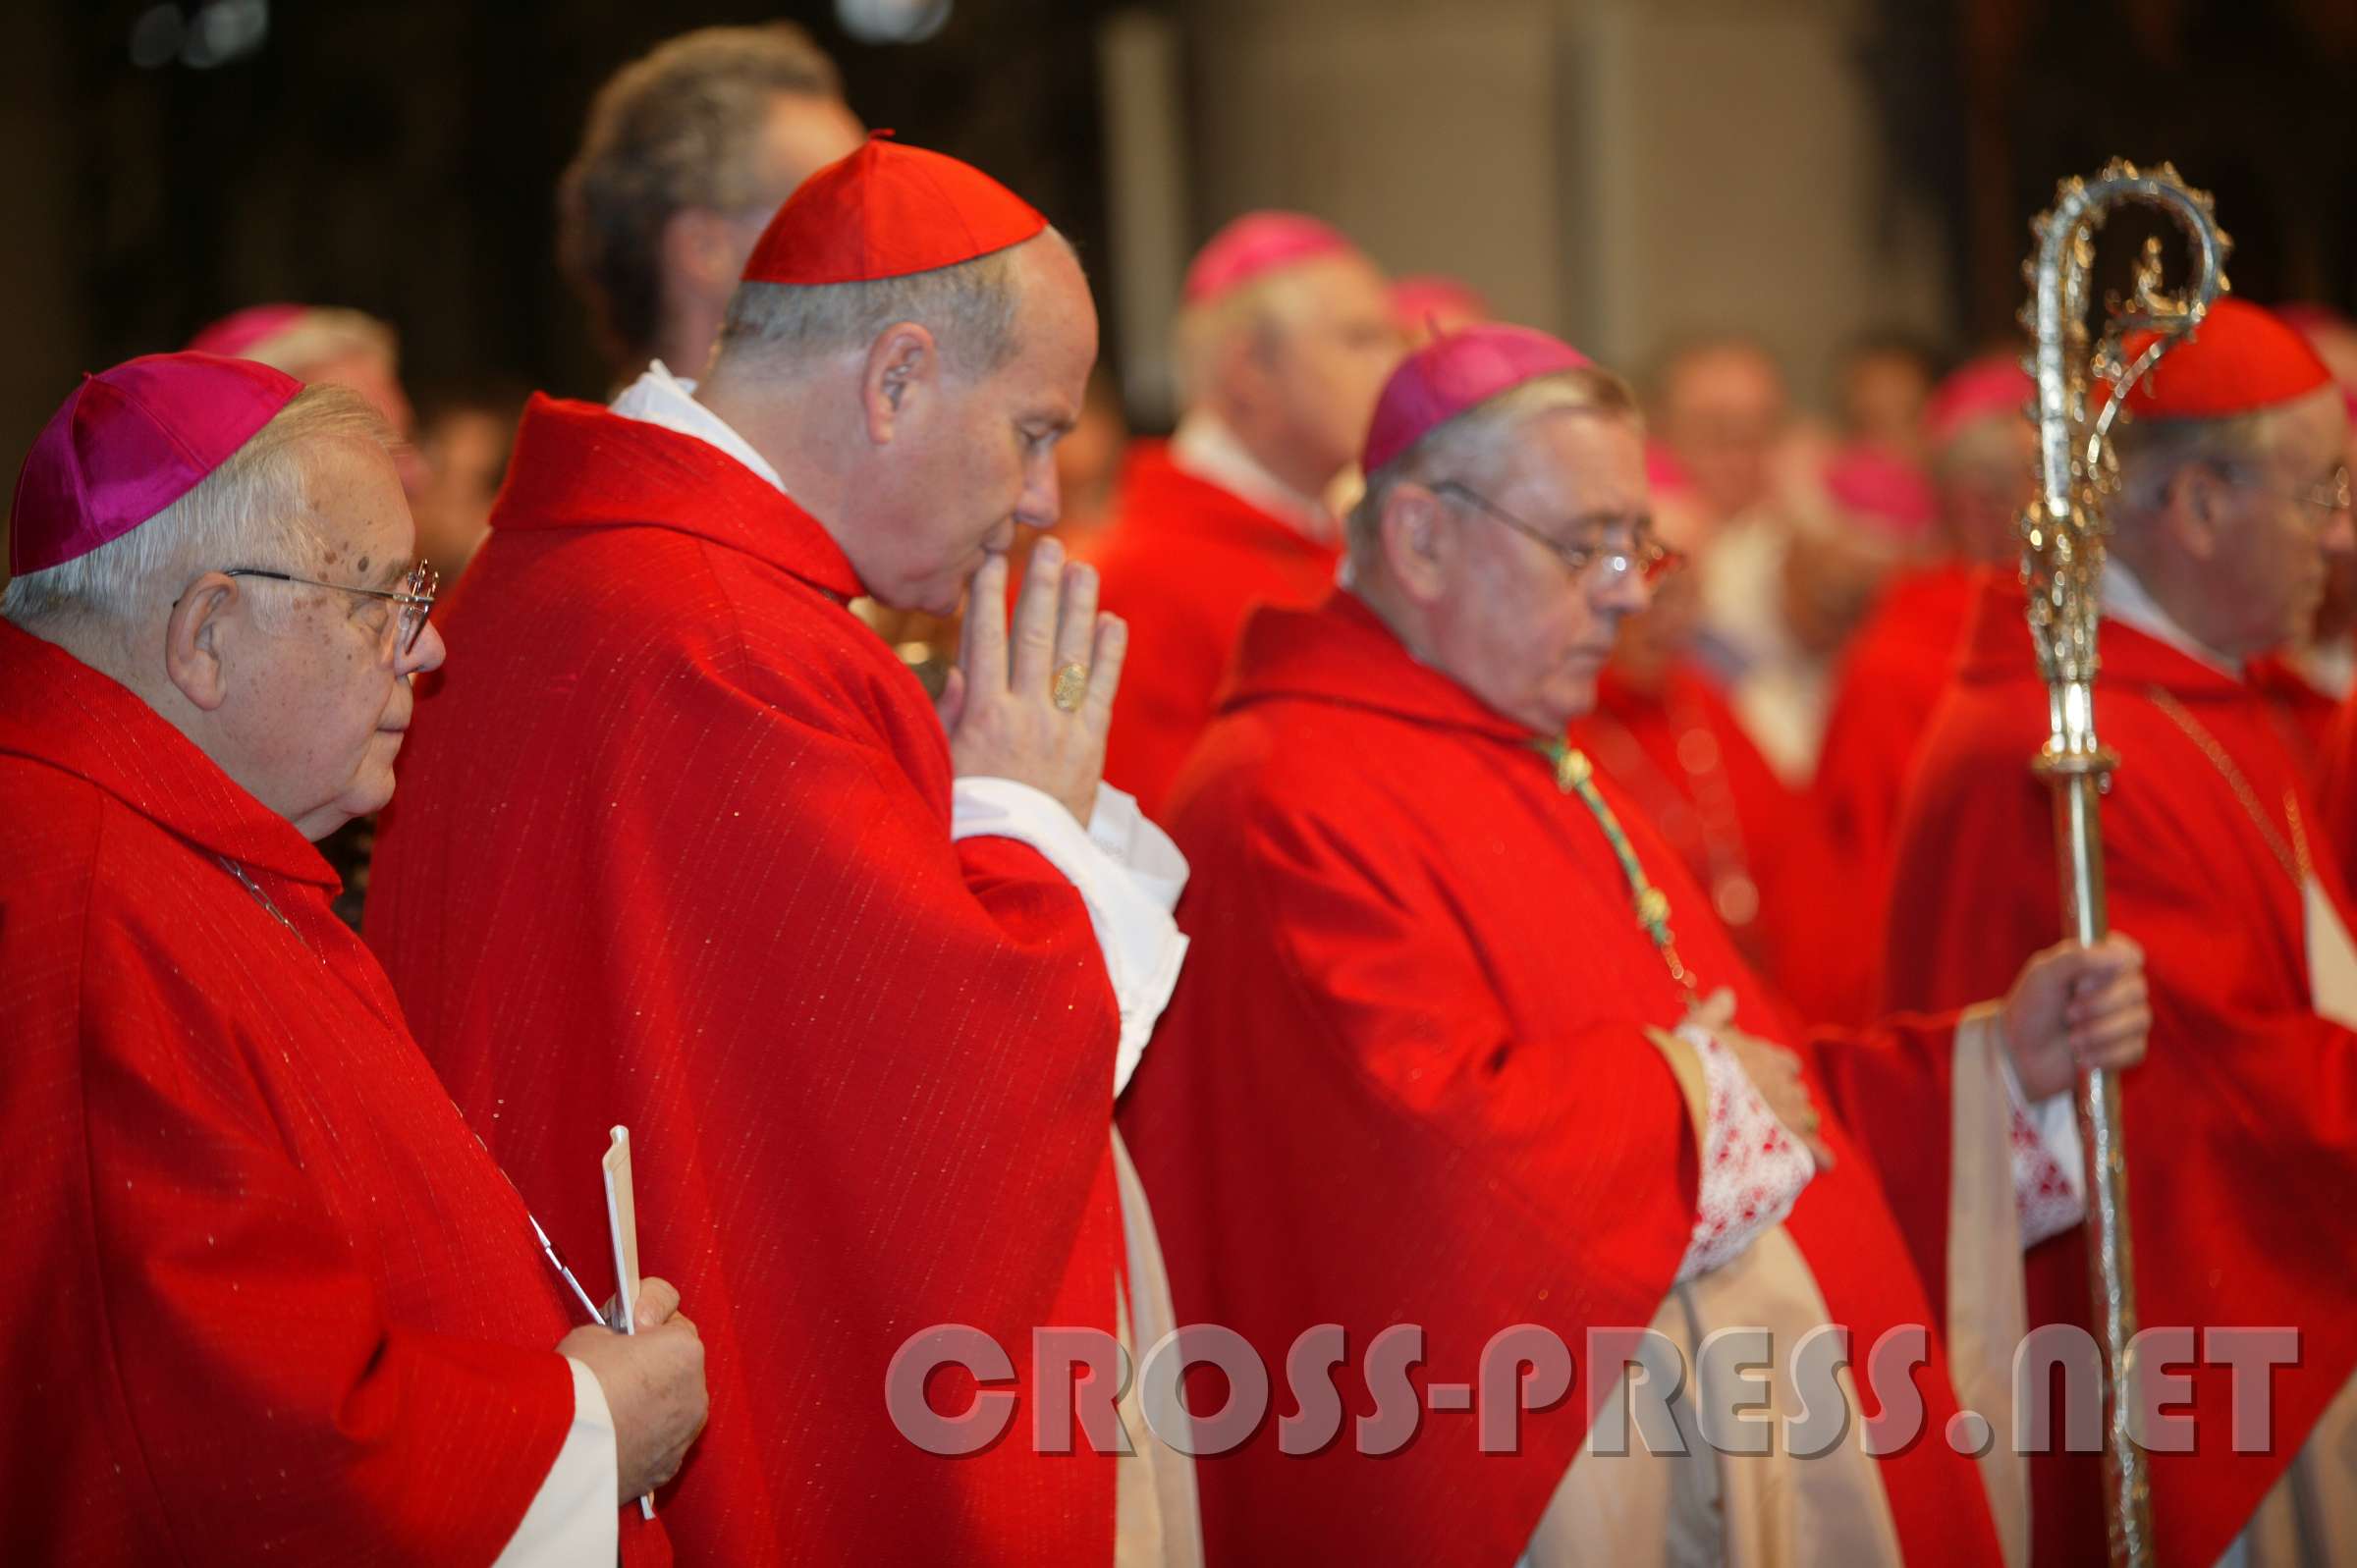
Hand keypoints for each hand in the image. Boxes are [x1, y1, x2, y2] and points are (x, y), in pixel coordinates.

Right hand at [559, 1277, 708, 1502]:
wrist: (561, 1453)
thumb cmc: (576, 1385)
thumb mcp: (592, 1333)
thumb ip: (620, 1331)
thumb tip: (622, 1344)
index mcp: (684, 1350)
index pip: (674, 1320)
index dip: (645, 1318)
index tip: (623, 1326)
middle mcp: (696, 1391)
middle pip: (677, 1364)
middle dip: (652, 1362)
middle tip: (613, 1368)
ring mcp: (686, 1433)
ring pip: (673, 1405)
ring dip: (651, 1400)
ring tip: (610, 1406)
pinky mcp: (669, 1467)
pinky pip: (661, 1440)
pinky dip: (644, 1435)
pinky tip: (613, 1435)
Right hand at [937, 539, 1126, 823]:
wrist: (1014, 866)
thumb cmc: (969, 817)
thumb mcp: (943, 764)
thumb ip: (950, 715)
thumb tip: (959, 669)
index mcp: (982, 715)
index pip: (985, 639)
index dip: (989, 595)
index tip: (991, 559)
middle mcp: (1025, 714)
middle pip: (1036, 636)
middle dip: (1043, 586)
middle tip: (1049, 545)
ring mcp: (1062, 729)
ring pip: (1073, 655)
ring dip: (1081, 607)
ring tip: (1085, 569)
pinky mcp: (1091, 748)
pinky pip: (1104, 692)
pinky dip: (1110, 655)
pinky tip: (1114, 622)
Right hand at [1684, 989, 1835, 1169]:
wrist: (1687, 1094)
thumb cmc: (1690, 1061)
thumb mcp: (1699, 1027)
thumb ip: (1717, 1010)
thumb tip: (1727, 993)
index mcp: (1769, 1057)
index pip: (1787, 1064)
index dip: (1775, 1073)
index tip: (1760, 1080)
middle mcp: (1786, 1085)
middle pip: (1797, 1093)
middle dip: (1784, 1101)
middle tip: (1763, 1114)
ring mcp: (1790, 1115)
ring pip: (1805, 1120)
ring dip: (1795, 1127)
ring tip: (1778, 1140)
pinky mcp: (1789, 1144)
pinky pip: (1815, 1152)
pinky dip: (1819, 1156)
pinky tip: (1823, 1162)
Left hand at [1997, 933, 2150, 1101]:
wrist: (2021, 1054)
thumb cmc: (2032, 1008)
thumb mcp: (2044, 973)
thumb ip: (2078, 957)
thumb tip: (2125, 957)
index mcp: (2101, 961)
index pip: (2130, 956)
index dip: (2108, 970)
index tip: (2080, 982)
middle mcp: (2120, 987)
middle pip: (2137, 989)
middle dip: (2099, 1006)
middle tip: (2068, 1014)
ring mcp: (2128, 1018)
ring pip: (2140, 1020)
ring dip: (2100, 1033)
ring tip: (2072, 1040)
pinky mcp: (2129, 1048)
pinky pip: (2135, 1049)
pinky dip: (2106, 1055)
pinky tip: (2083, 1057)